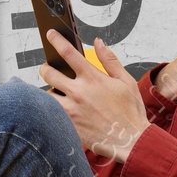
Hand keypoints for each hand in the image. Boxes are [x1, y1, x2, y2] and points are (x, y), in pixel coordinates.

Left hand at [40, 31, 150, 161]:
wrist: (131, 142)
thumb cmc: (130, 112)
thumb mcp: (126, 81)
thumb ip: (110, 60)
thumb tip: (99, 42)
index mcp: (92, 78)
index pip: (68, 52)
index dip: (56, 40)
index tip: (50, 34)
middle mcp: (78, 92)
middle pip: (48, 73)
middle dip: (46, 67)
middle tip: (49, 69)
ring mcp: (71, 110)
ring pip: (46, 95)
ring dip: (48, 91)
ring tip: (56, 92)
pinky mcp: (68, 125)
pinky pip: (51, 114)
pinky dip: (51, 110)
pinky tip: (57, 110)